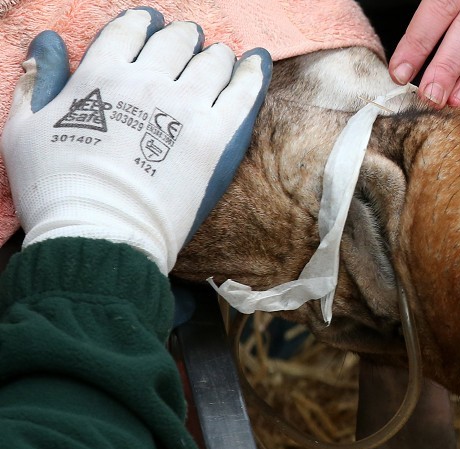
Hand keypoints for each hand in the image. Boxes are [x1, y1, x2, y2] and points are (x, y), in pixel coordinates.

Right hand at [1, 7, 271, 273]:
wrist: (102, 233)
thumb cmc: (57, 190)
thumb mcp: (23, 130)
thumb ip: (39, 82)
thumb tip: (48, 42)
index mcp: (101, 76)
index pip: (128, 31)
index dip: (141, 23)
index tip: (150, 23)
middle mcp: (148, 83)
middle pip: (174, 42)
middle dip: (182, 36)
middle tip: (188, 40)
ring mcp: (187, 109)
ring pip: (212, 63)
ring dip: (215, 54)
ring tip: (218, 56)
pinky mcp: (218, 137)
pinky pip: (244, 93)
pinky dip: (252, 73)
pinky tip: (257, 63)